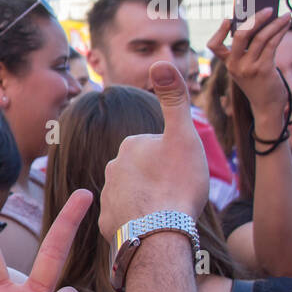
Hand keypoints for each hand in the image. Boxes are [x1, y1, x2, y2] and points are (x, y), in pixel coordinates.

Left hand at [98, 62, 207, 238]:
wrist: (160, 233)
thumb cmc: (176, 183)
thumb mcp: (184, 136)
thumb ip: (175, 99)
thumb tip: (160, 59)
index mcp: (130, 145)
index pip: (157, 148)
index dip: (175, 159)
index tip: (182, 172)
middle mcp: (112, 167)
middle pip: (145, 171)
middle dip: (160, 180)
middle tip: (176, 193)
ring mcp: (107, 196)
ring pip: (136, 194)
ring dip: (149, 201)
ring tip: (166, 212)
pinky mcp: (107, 223)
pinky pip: (127, 218)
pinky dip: (139, 221)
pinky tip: (152, 226)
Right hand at [206, 6, 291, 125]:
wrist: (267, 106)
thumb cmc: (259, 84)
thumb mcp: (247, 69)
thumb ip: (248, 51)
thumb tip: (259, 24)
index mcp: (228, 64)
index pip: (214, 46)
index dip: (220, 31)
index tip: (229, 18)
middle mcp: (235, 65)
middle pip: (239, 36)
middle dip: (254, 19)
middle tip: (267, 9)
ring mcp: (249, 68)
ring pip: (260, 38)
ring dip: (274, 23)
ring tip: (284, 15)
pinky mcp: (264, 69)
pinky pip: (272, 45)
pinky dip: (280, 32)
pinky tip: (286, 25)